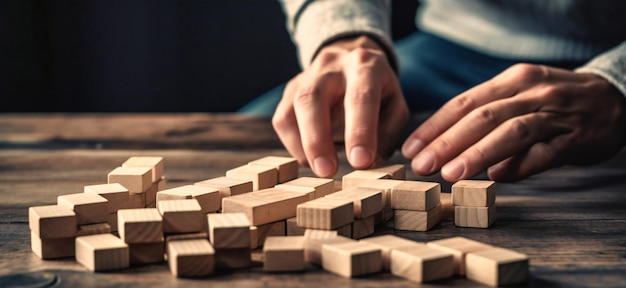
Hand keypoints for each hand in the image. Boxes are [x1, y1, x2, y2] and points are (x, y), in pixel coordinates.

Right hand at [273, 36, 408, 176]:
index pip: (360, 97)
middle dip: (318, 138)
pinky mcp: (290, 90)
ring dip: (304, 143)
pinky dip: (294, 144)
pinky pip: (283, 119)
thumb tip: (369, 163)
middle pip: (314, 97)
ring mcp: (306, 77)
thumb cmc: (377, 90)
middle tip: (327, 171)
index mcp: (364, 66)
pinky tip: (309, 158)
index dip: (360, 131)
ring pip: (295, 107)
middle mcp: (331, 66)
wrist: (350, 59)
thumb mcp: (394, 105)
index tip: (360, 162)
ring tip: (318, 169)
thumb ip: (387, 134)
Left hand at [402, 64, 625, 181]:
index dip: (434, 126)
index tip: (410, 148)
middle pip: (482, 117)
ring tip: (451, 174)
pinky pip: (545, 152)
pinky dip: (520, 165)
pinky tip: (498, 178)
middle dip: (447, 142)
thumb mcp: (519, 96)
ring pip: (511, 132)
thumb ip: (487, 117)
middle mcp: (531, 93)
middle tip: (422, 165)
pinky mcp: (576, 138)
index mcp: (512, 81)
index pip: (464, 103)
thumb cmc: (554, 102)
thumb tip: (446, 147)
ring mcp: (555, 115)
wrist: (614, 98)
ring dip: (478, 154)